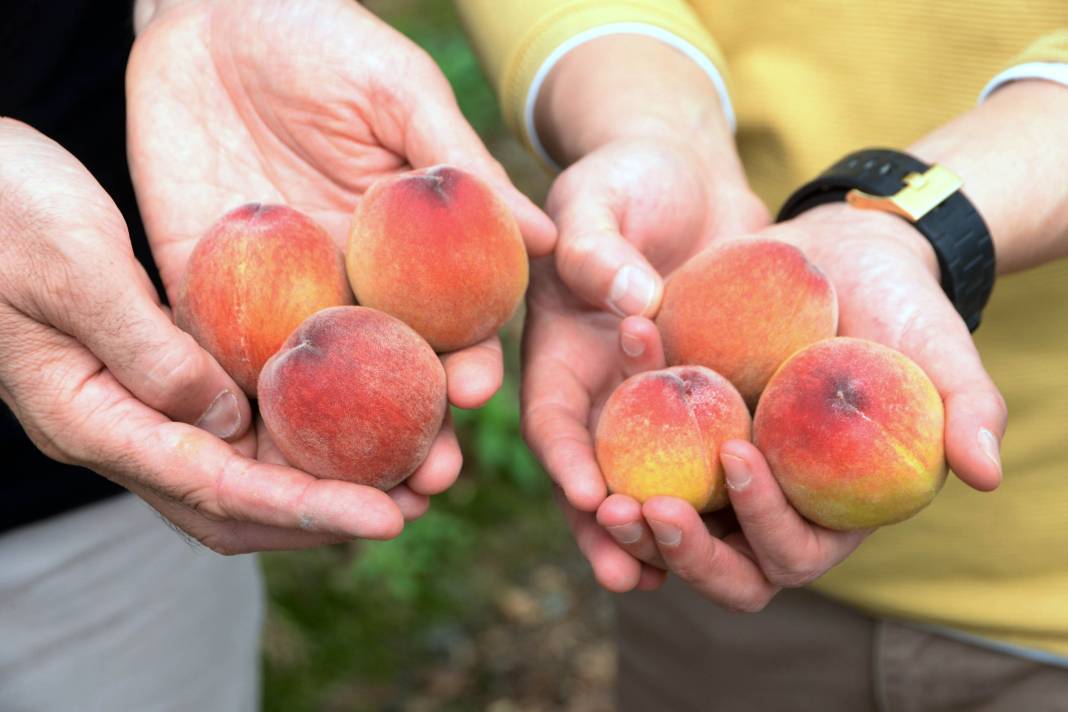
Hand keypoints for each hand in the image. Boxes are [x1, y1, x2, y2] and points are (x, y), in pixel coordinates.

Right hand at [0, 119, 426, 552]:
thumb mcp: (76, 269)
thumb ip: (150, 351)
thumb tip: (229, 423)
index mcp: (91, 418)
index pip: (218, 488)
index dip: (309, 507)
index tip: (388, 517)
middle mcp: (118, 429)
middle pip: (234, 505)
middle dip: (325, 513)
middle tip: (415, 502)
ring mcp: (134, 408)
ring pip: (237, 473)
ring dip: (316, 481)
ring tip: (402, 470)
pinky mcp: (152, 376)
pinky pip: (230, 425)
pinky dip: (289, 432)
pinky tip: (344, 414)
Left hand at [127, 0, 554, 504]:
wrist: (211, 9)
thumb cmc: (321, 36)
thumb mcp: (400, 93)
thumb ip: (461, 166)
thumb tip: (546, 239)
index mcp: (402, 248)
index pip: (444, 322)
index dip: (464, 362)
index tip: (477, 395)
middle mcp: (347, 282)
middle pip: (383, 375)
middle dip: (405, 432)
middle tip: (420, 481)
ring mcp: (275, 291)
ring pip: (309, 385)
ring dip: (328, 446)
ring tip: (344, 495)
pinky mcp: (200, 286)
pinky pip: (215, 352)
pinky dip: (230, 402)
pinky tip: (245, 447)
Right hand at [521, 139, 766, 590]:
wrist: (687, 169)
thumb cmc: (627, 175)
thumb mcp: (598, 195)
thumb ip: (599, 245)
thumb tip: (637, 300)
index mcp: (561, 352)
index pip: (553, 417)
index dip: (565, 461)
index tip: (591, 498)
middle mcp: (602, 390)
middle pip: (596, 473)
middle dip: (606, 525)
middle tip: (629, 567)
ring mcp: (655, 399)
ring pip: (650, 481)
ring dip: (658, 532)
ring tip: (673, 576)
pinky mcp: (709, 394)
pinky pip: (709, 454)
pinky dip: (716, 497)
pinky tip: (740, 534)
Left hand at [596, 204, 1006, 609]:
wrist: (841, 252)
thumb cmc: (901, 307)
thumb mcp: (939, 349)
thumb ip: (966, 408)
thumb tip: (986, 475)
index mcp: (824, 510)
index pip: (789, 554)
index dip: (764, 523)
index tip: (738, 456)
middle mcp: (761, 503)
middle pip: (715, 562)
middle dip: (677, 550)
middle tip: (635, 512)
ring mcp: (709, 470)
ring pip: (660, 524)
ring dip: (626, 524)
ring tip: (596, 495)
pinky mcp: (672, 425)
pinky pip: (632, 449)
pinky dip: (608, 440)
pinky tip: (596, 407)